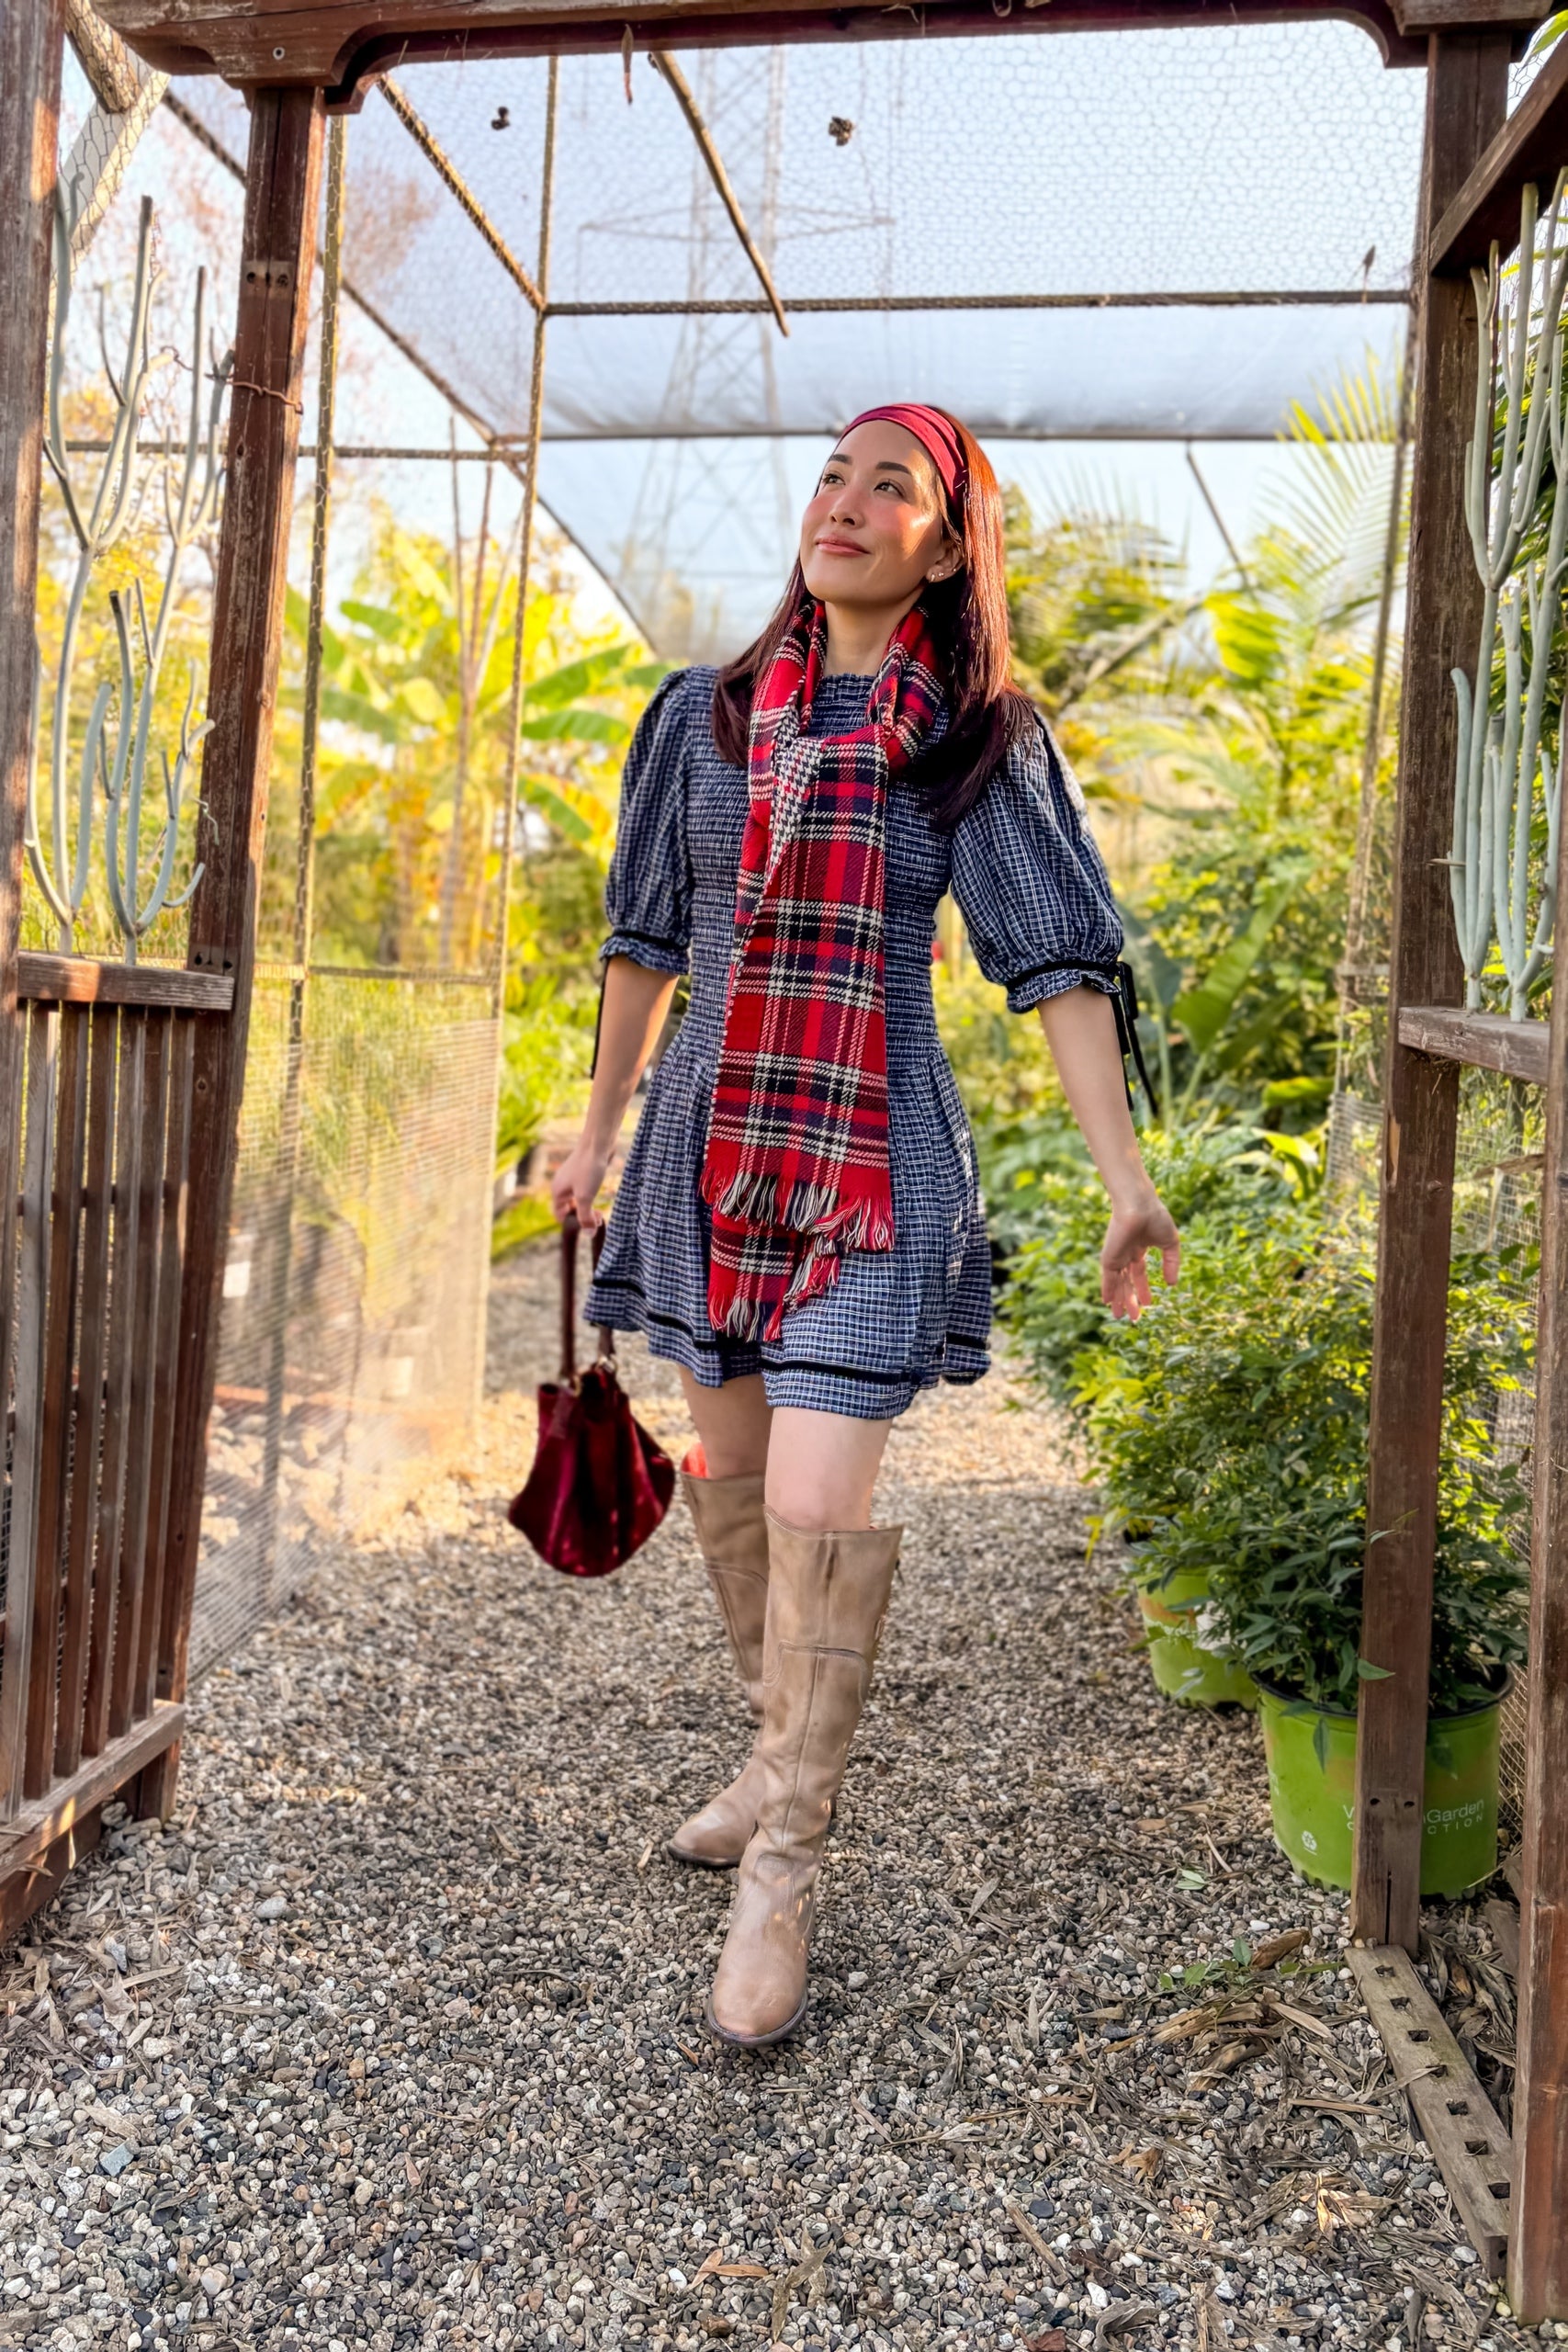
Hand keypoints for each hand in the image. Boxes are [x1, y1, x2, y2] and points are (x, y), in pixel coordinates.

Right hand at [551, 1133, 611, 1232]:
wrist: (597, 1143)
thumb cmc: (588, 1169)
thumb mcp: (586, 1197)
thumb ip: (586, 1217)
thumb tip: (589, 1234)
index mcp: (557, 1192)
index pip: (559, 1215)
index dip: (573, 1224)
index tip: (590, 1225)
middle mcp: (561, 1185)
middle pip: (569, 1209)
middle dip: (583, 1216)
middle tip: (599, 1219)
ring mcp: (571, 1178)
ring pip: (578, 1199)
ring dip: (588, 1208)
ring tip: (601, 1212)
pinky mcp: (582, 1173)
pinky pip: (583, 1190)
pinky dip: (591, 1197)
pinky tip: (600, 1196)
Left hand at [1101, 1191, 1179, 1321]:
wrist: (1138, 1205)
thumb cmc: (1155, 1218)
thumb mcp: (1170, 1243)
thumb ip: (1171, 1264)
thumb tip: (1172, 1284)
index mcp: (1139, 1247)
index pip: (1139, 1272)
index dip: (1143, 1288)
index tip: (1148, 1303)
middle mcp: (1126, 1253)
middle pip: (1127, 1282)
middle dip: (1131, 1299)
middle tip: (1134, 1317)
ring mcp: (1116, 1256)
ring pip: (1118, 1283)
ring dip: (1119, 1300)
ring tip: (1120, 1316)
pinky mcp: (1109, 1257)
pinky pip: (1108, 1278)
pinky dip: (1108, 1290)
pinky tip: (1108, 1303)